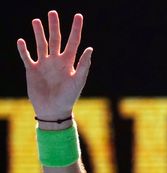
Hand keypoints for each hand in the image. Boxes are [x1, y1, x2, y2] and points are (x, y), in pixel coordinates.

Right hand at [17, 11, 91, 127]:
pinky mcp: (32, 70)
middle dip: (54, 26)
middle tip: (52, 12)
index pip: (73, 41)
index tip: (78, 16)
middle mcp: (56, 61)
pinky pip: (27, 57)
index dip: (76, 29)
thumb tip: (90, 49)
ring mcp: (44, 65)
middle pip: (55, 39)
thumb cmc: (68, 97)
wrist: (53, 110)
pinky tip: (21, 40)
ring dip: (38, 33)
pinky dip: (23, 49)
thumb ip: (83, 65)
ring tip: (36, 21)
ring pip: (41, 44)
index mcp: (69, 62)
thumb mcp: (78, 81)